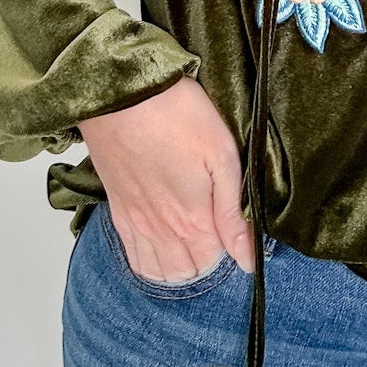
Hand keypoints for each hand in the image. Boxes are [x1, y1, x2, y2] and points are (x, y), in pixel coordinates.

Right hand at [78, 76, 255, 280]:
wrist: (123, 93)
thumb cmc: (178, 115)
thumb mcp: (222, 156)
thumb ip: (233, 213)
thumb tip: (247, 259)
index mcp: (192, 219)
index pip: (214, 262)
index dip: (230, 250)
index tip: (235, 228)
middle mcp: (161, 230)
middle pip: (185, 272)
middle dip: (204, 262)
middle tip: (215, 234)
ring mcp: (136, 222)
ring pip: (156, 271)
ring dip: (176, 267)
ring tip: (190, 244)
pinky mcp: (118, 209)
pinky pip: (130, 256)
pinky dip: (147, 261)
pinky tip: (159, 245)